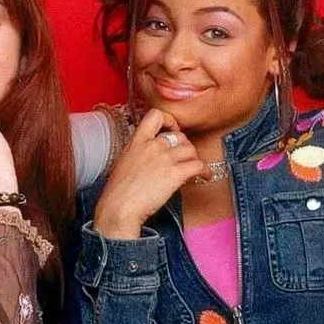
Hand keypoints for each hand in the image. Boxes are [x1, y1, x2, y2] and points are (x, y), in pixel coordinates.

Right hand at [92, 109, 207, 239]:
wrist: (119, 208)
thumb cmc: (118, 193)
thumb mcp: (125, 163)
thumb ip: (140, 153)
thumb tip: (155, 158)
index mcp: (137, 141)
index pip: (156, 115)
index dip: (169, 121)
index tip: (173, 130)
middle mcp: (152, 145)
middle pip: (180, 136)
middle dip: (185, 147)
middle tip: (184, 159)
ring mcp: (165, 158)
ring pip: (191, 149)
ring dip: (194, 159)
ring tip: (194, 170)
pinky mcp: (175, 173)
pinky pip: (199, 165)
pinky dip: (204, 171)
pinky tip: (204, 177)